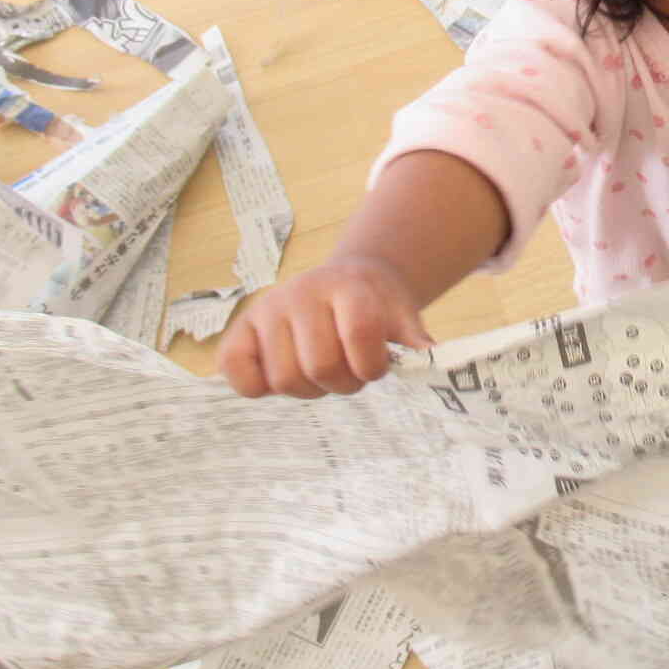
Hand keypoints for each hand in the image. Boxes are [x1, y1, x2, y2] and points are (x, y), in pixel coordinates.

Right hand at [219, 255, 431, 398]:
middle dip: (342, 382)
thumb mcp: (403, 316)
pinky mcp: (240, 329)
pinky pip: (234, 371)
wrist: (349, 280)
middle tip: (348, 371)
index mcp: (348, 286)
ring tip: (320, 370)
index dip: (372, 365)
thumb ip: (415, 341)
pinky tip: (280, 372)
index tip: (376, 366)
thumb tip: (434, 363)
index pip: (360, 334)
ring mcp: (267, 309)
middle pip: (320, 366)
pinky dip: (256, 385)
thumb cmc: (376, 306)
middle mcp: (301, 292)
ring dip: (308, 388)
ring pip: (284, 378)